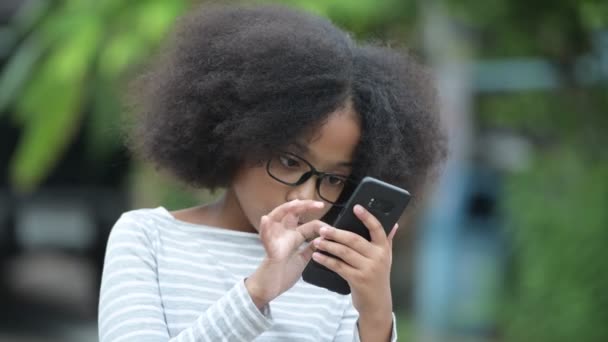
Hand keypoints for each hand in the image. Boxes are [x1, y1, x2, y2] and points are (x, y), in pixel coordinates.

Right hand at [246, 199, 325, 307]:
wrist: (269, 289)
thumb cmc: (283, 274)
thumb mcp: (302, 259)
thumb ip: (310, 248)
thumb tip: (323, 239)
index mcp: (293, 237)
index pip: (308, 224)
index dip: (321, 224)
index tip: (333, 229)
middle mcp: (284, 235)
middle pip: (292, 213)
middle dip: (304, 206)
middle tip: (319, 205)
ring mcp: (275, 241)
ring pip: (276, 218)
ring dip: (285, 209)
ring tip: (294, 204)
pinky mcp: (270, 251)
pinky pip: (265, 238)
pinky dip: (265, 228)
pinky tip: (265, 220)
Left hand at [311, 204, 397, 337]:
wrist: (377, 303)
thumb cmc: (378, 277)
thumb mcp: (386, 258)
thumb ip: (387, 240)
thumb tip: (394, 223)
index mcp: (383, 248)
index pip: (377, 229)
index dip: (367, 217)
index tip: (356, 207)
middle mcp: (377, 257)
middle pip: (354, 239)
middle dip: (336, 233)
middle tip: (322, 229)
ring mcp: (368, 269)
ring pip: (344, 252)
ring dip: (328, 246)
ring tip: (317, 241)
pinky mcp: (357, 279)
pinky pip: (338, 266)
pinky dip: (326, 260)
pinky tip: (317, 256)